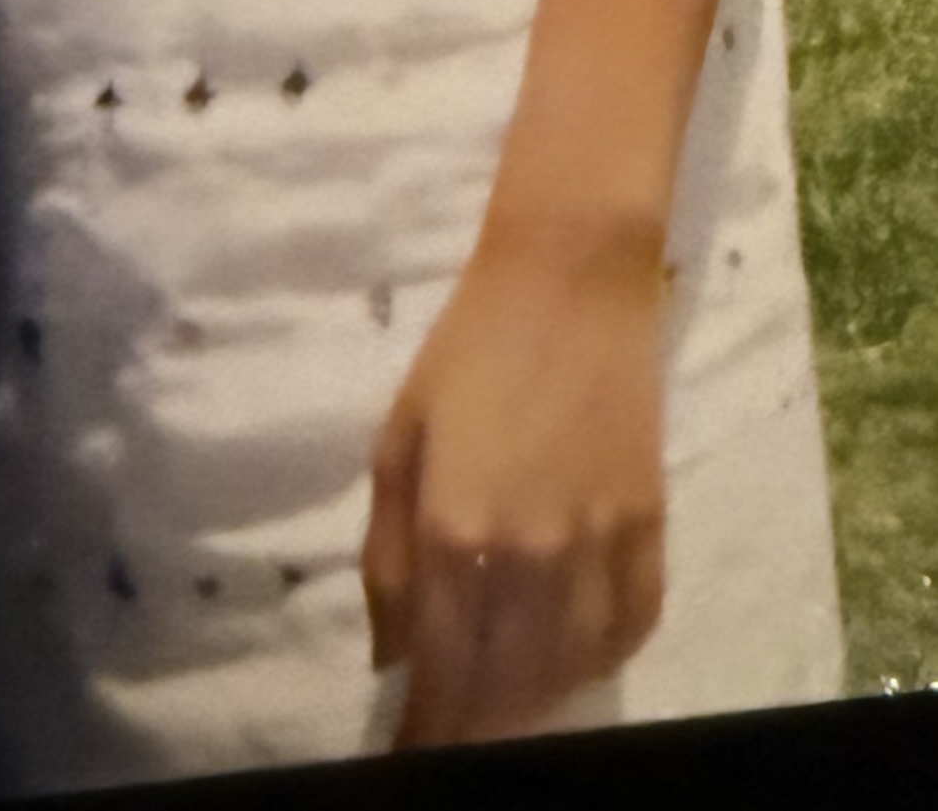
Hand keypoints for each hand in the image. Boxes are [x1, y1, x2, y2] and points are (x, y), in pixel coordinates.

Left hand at [363, 218, 667, 746]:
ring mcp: (601, 550)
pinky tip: (566, 659)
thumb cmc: (466, 354)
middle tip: (450, 738)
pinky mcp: (651, 534)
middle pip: (507, 688)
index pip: (441, 670)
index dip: (425, 727)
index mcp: (458, 531)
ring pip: (570, 674)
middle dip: (475, 725)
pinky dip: (595, 661)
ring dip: (533, 703)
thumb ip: (389, 555)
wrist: (570, 285)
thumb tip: (389, 654)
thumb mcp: (398, 441)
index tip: (408, 756)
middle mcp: (532, 557)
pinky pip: (628, 633)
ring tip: (501, 708)